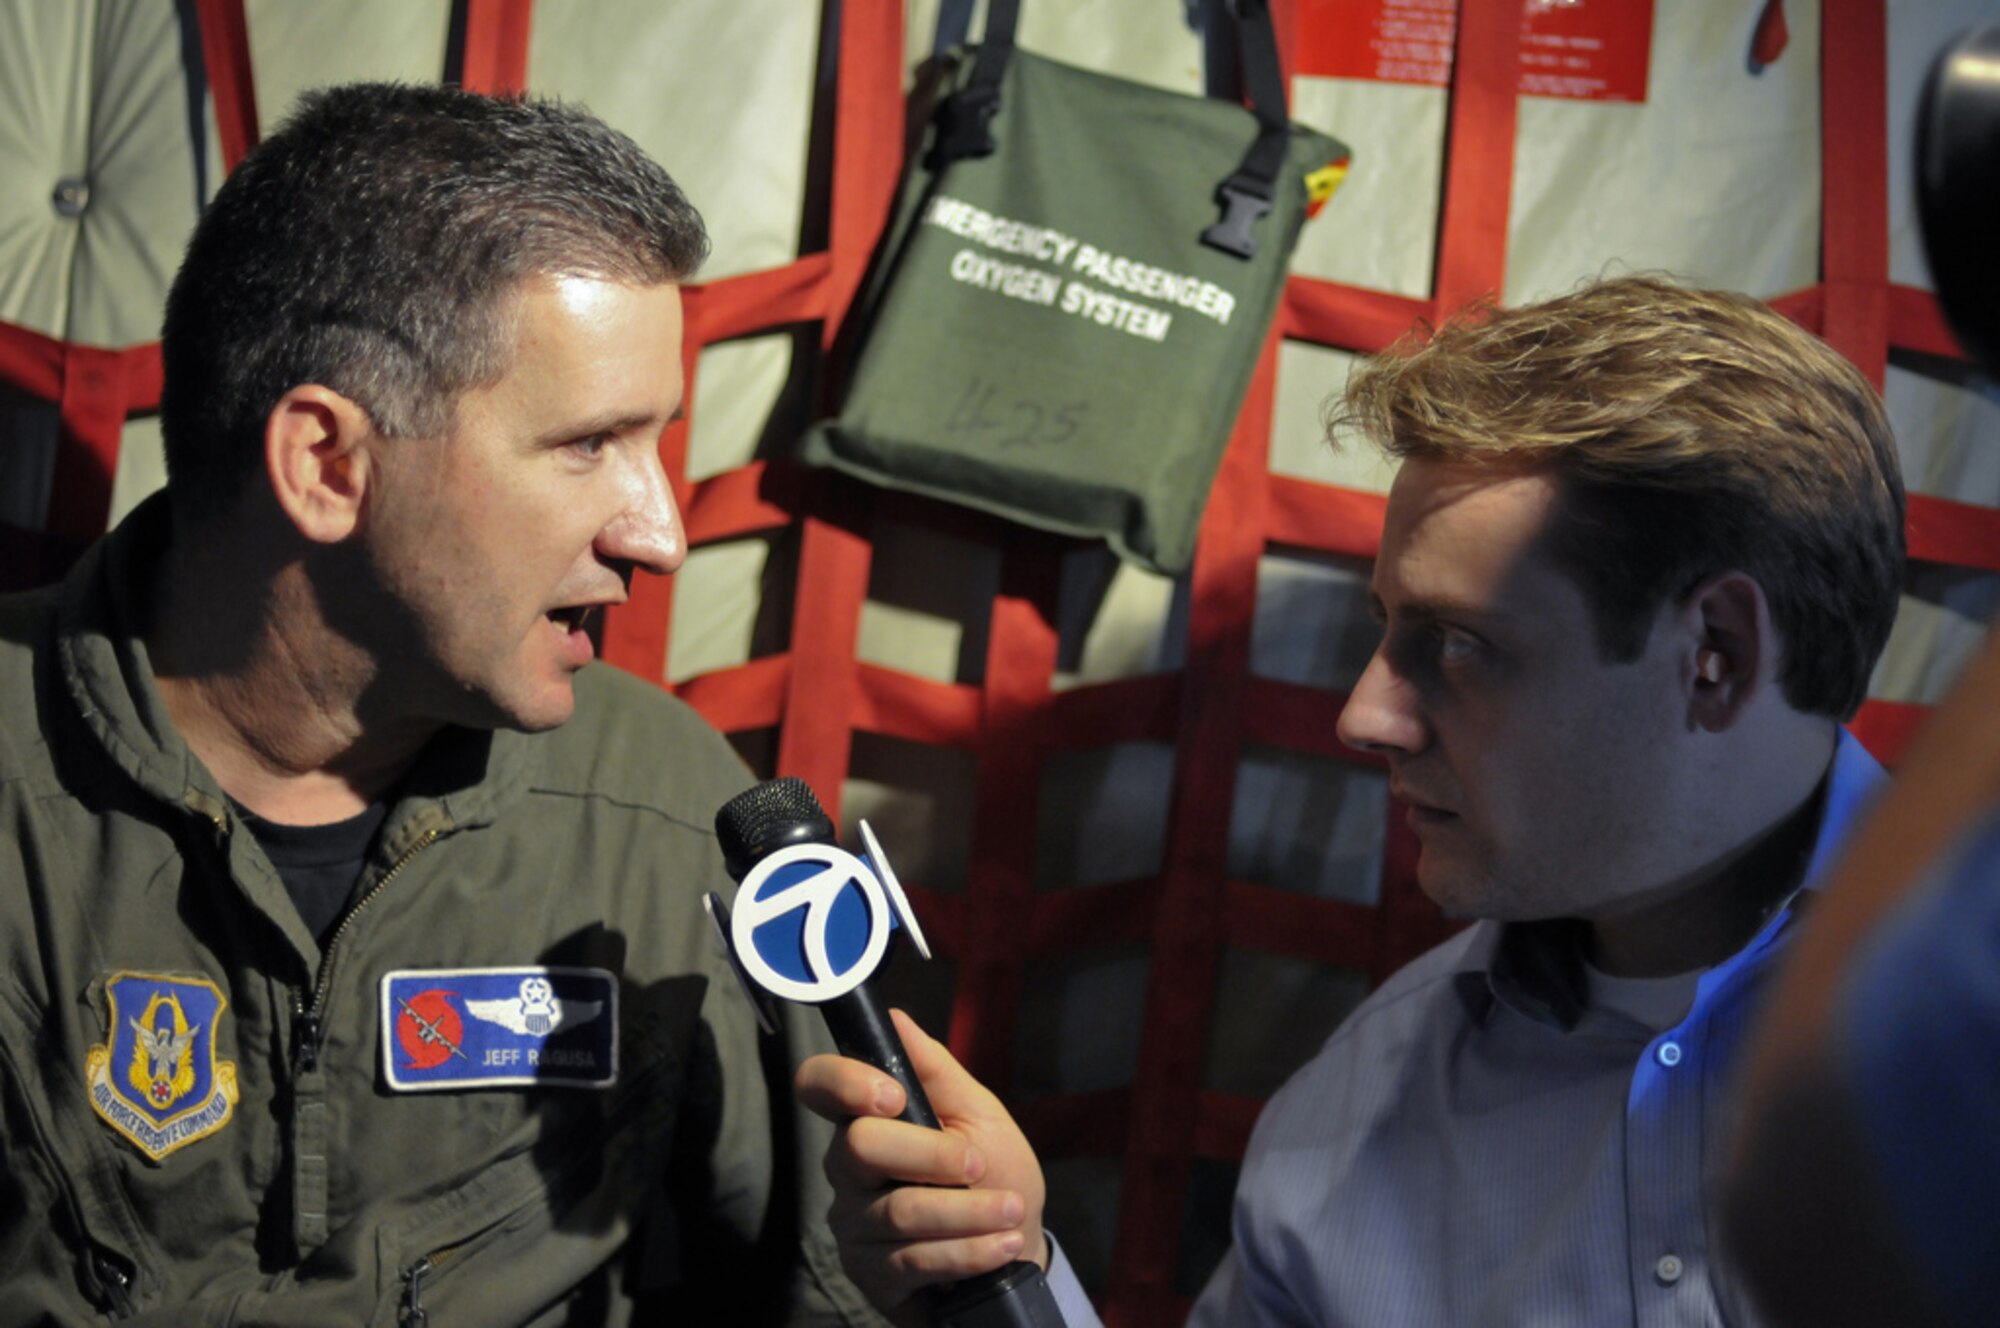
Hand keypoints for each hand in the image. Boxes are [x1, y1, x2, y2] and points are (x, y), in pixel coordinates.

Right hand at [795, 1009, 1048, 1318]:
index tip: (892, 1095)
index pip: (818, 1085)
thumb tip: (895, 1016)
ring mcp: (855, 1226)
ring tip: (1011, 1211)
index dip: (843, 1083)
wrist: (1015, 1247)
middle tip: (978, 1162)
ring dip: (967, 1211)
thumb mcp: (980, 1115)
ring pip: (898, 1211)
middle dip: (932, 1156)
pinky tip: (1000, 1245)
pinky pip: (913, 1260)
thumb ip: (937, 1070)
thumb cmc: (994, 1172)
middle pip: (860, 1148)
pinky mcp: (872, 1275)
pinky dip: (967, 1250)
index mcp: (867, 1118)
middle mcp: (847, 1171)